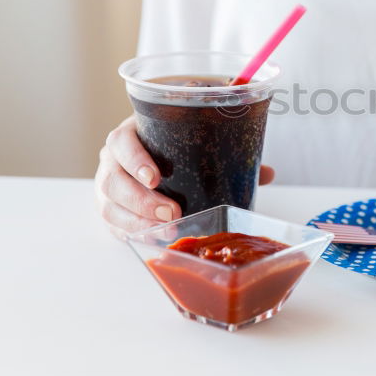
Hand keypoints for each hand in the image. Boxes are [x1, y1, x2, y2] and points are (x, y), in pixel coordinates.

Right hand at [95, 116, 274, 237]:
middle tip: (171, 212)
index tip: (156, 177)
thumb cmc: (171, 148)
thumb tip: (266, 172)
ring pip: (109, 206)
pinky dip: (131, 234)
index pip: (121, 143)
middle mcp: (112, 161)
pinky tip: (153, 239)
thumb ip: (227, 153)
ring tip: (167, 230)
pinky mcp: (110, 210)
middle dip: (140, 200)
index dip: (135, 160)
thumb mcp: (192, 143)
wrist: (148, 155)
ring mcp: (108, 187)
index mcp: (129, 136)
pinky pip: (112, 224)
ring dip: (136, 221)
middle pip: (112, 180)